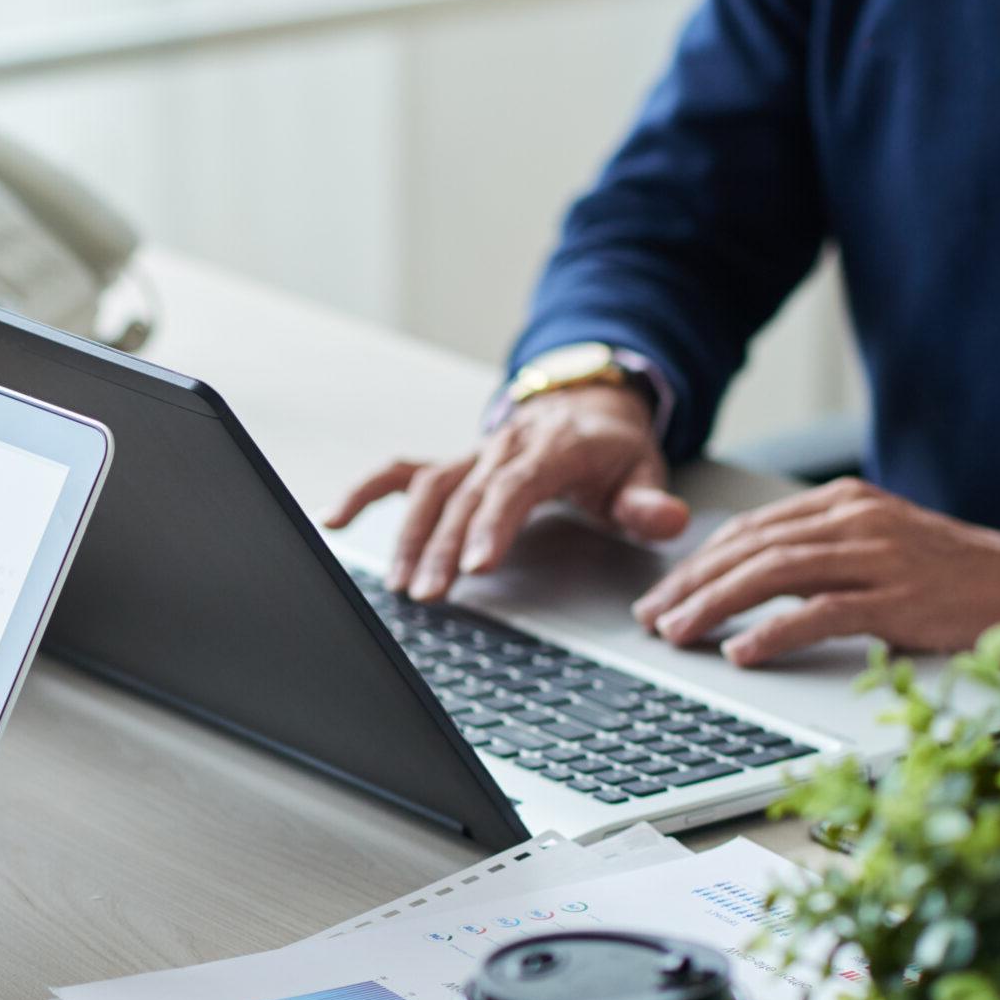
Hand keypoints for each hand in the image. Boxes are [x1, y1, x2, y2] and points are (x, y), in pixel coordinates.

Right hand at [322, 383, 687, 600]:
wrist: (585, 405)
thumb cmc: (611, 449)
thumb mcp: (643, 471)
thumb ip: (648, 501)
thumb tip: (665, 519)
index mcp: (552, 448)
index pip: (516, 485)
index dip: (494, 523)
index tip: (479, 564)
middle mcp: (503, 447)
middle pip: (464, 496)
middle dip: (444, 546)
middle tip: (431, 594)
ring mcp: (471, 454)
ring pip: (429, 490)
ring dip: (409, 537)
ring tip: (401, 585)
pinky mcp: (450, 464)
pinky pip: (399, 473)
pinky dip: (364, 493)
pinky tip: (333, 519)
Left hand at [631, 479, 999, 665]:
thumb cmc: (945, 574)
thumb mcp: (874, 545)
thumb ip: (814, 551)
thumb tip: (737, 578)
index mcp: (843, 503)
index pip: (749, 529)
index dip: (697, 563)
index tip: (662, 594)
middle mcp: (855, 521)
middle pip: (749, 549)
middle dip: (690, 584)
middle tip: (651, 617)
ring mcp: (878, 558)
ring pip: (773, 574)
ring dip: (715, 606)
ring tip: (678, 633)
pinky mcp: (899, 600)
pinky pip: (821, 612)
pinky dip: (773, 632)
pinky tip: (740, 652)